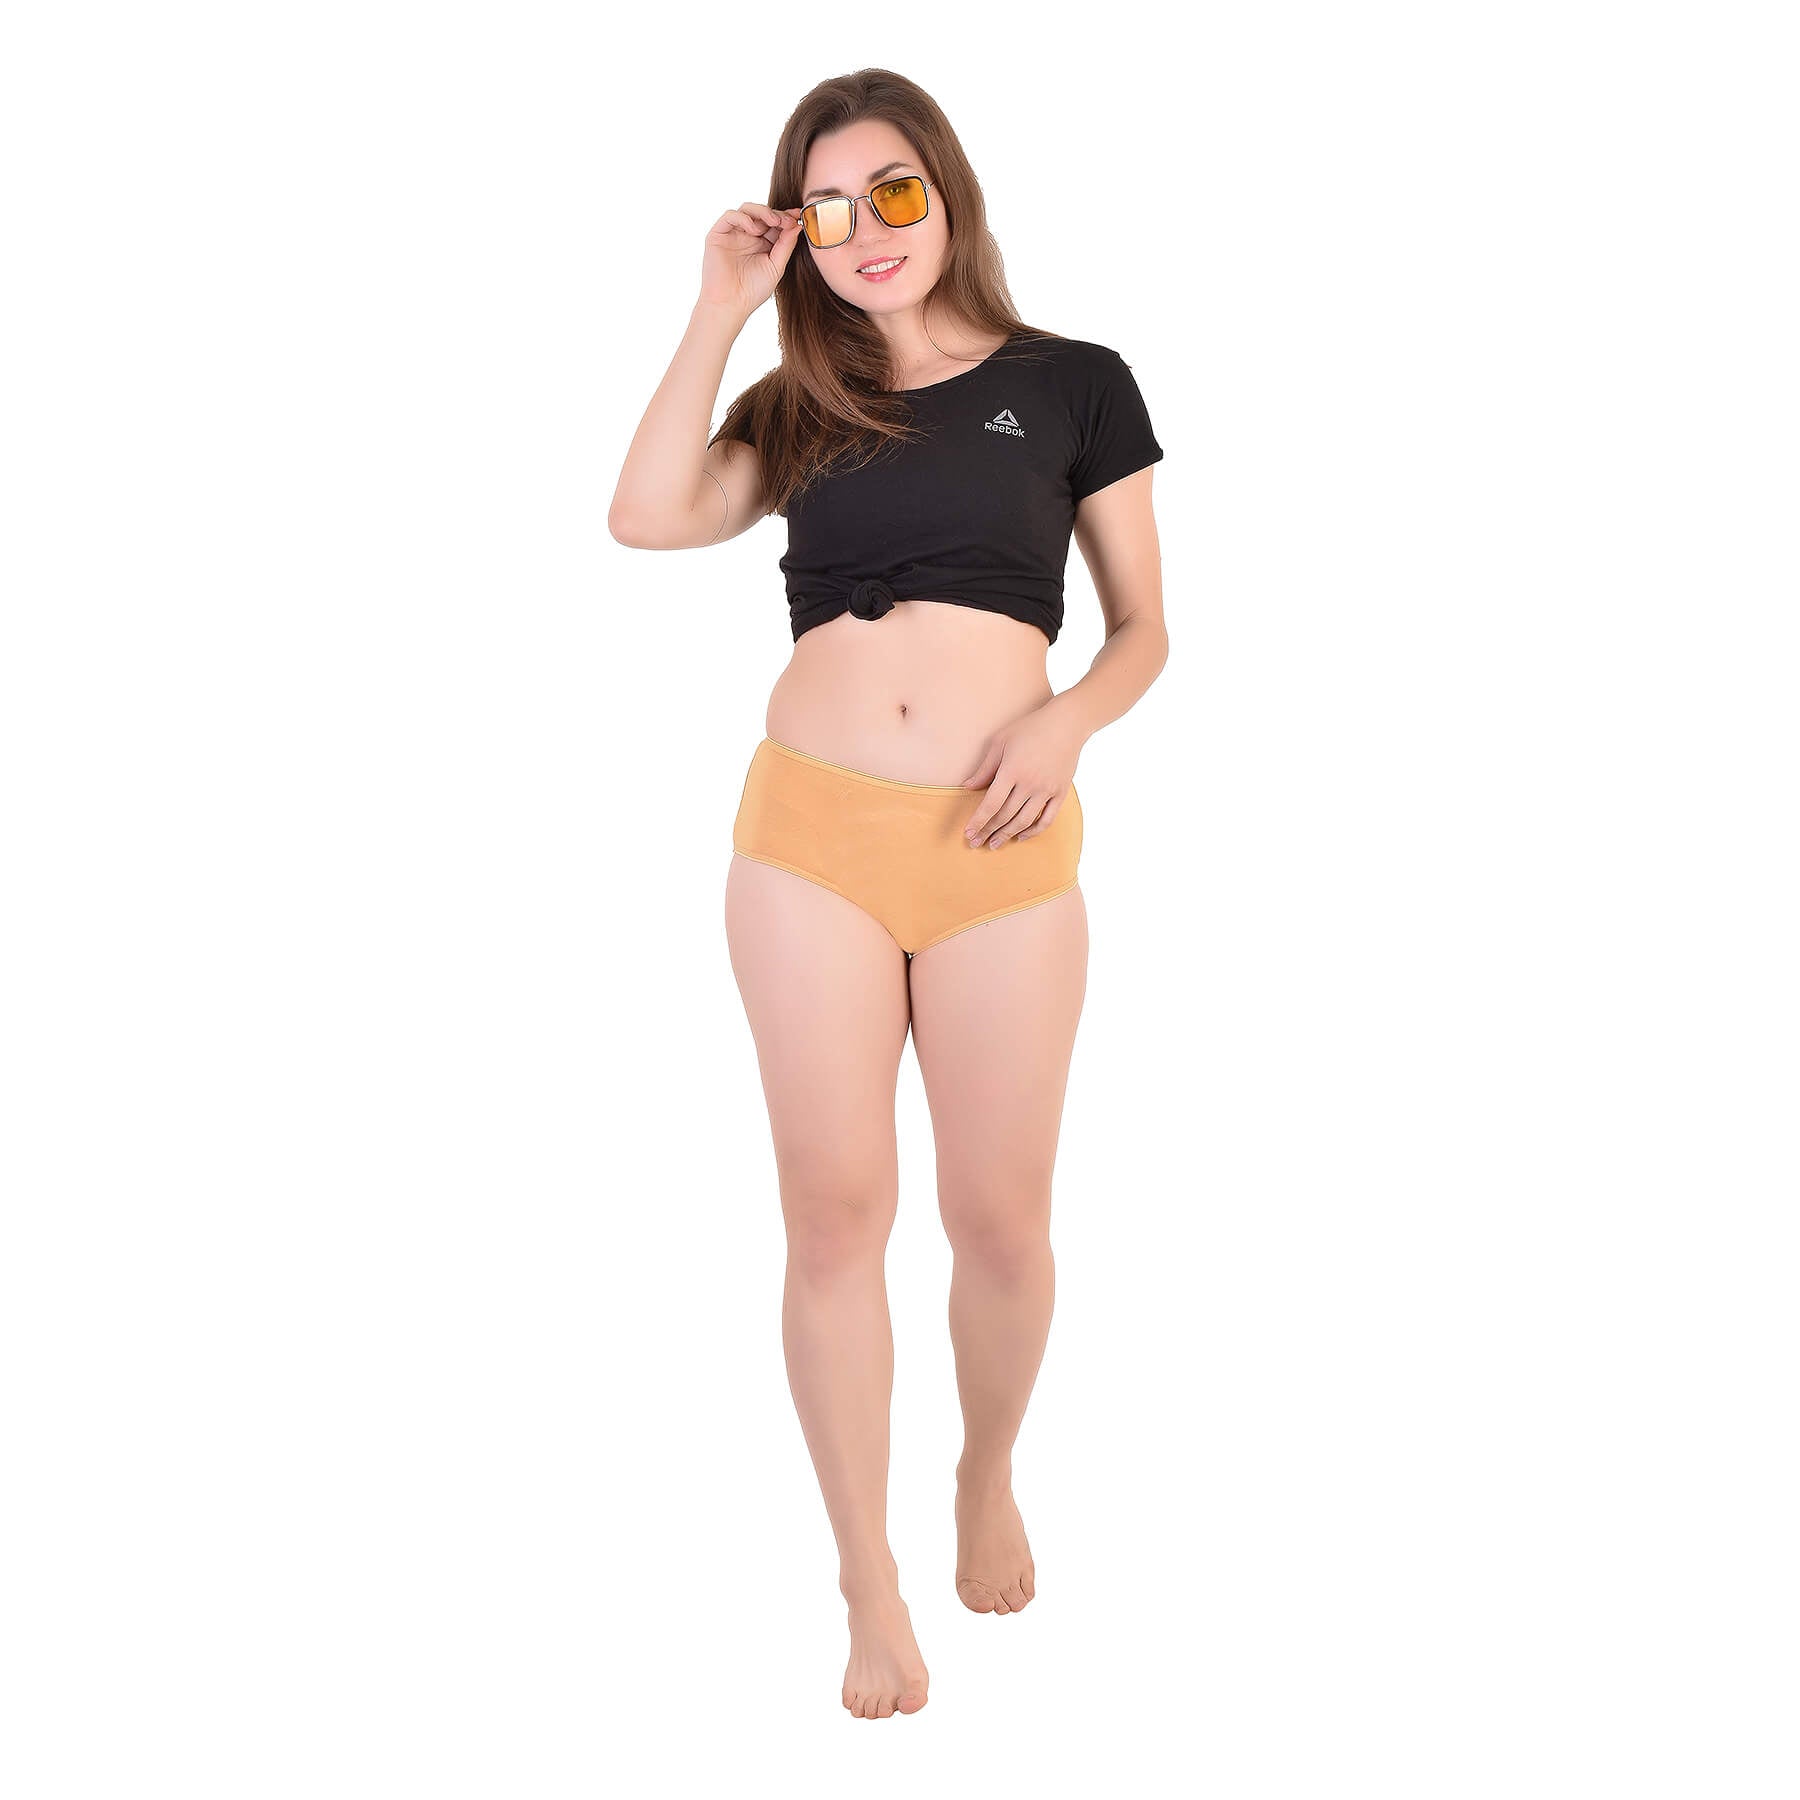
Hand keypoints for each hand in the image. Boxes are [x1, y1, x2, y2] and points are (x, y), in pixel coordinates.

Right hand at [699, 200, 805, 320]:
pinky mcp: (718, 234)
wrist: (730, 304)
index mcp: (763, 244)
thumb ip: (786, 245)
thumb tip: (797, 224)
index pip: (775, 223)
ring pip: (747, 209)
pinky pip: (730, 216)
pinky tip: (754, 229)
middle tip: (787, 220)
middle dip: (777, 214)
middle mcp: (748, 236)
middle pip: (763, 213)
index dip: (787, 217)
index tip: (799, 215)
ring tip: (773, 221)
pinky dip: (743, 218)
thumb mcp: (776, 266)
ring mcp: (733, 234)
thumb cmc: (753, 291)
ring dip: (762, 211)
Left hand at [959, 701, 1086, 849]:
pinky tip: (1021, 836)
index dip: (978, 821)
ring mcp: (1047, 790)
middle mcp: (1030, 784)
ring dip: (1007, 835)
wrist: (1066, 723)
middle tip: (976, 843)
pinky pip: (1047, 818)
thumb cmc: (1029, 728)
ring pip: (1024, 821)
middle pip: (1005, 816)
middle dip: (988, 832)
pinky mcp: (1060, 792)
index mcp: (1012, 771)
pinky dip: (1034, 831)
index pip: (991, 804)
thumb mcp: (1001, 741)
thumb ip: (984, 767)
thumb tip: (967, 787)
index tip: (968, 833)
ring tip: (994, 844)